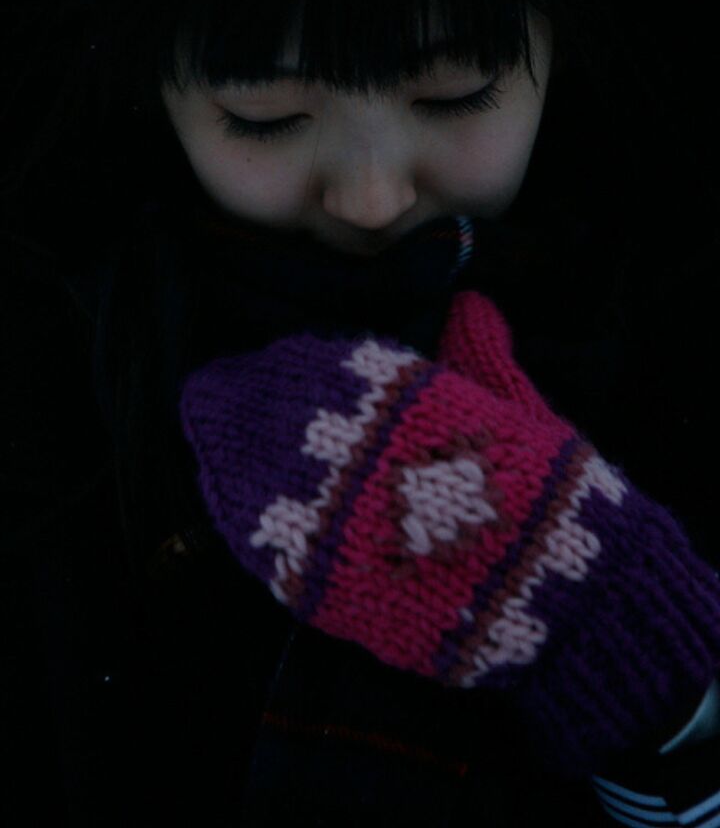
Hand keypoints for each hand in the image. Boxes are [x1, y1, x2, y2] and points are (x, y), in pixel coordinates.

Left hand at [180, 292, 719, 775]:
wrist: (561, 588)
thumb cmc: (543, 489)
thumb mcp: (513, 405)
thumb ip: (477, 350)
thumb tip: (472, 302)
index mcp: (399, 401)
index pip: (315, 367)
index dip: (276, 364)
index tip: (254, 361)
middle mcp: (351, 455)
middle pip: (266, 418)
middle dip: (229, 402)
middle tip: (205, 394)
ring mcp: (332, 523)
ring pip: (249, 479)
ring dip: (219, 455)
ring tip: (205, 440)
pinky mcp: (326, 586)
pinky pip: (259, 547)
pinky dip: (234, 522)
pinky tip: (223, 507)